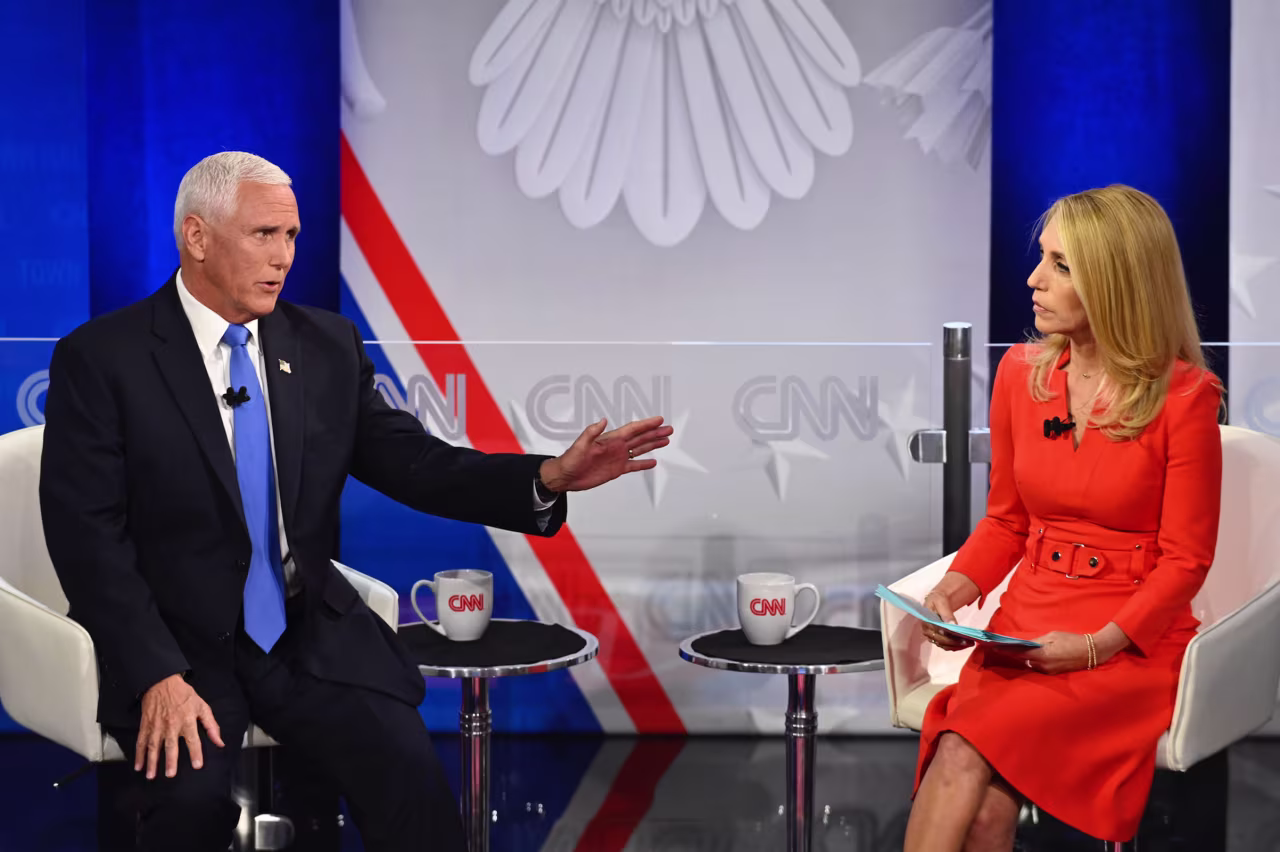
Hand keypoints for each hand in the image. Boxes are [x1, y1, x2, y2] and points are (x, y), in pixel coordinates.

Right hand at [136, 674, 223, 779]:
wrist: (162, 682)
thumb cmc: (184, 695)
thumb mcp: (202, 706)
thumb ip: (211, 725)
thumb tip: (220, 742)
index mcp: (187, 720)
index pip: (193, 740)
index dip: (196, 753)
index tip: (197, 765)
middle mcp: (171, 725)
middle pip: (171, 745)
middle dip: (170, 761)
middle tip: (170, 774)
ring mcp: (157, 726)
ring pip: (153, 746)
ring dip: (152, 762)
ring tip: (151, 775)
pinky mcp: (146, 725)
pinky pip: (141, 742)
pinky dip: (138, 755)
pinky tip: (138, 766)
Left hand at [538, 416, 672, 491]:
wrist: (566, 476)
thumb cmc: (570, 460)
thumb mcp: (580, 445)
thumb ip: (591, 432)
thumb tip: (602, 420)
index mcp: (610, 439)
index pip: (632, 429)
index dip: (646, 424)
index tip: (658, 420)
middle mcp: (616, 447)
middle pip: (640, 438)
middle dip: (654, 433)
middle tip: (668, 429)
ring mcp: (617, 457)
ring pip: (639, 449)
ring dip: (652, 444)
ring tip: (665, 440)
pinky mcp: (616, 469)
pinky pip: (633, 465)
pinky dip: (643, 463)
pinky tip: (653, 462)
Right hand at [919, 588, 973, 651]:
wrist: (937, 601)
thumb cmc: (938, 600)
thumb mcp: (941, 602)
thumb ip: (946, 614)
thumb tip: (952, 625)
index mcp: (925, 621)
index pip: (935, 631)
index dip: (946, 635)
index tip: (959, 637)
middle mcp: (927, 631)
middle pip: (940, 640)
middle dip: (954, 642)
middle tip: (968, 642)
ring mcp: (932, 636)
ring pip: (943, 645)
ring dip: (956, 646)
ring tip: (969, 643)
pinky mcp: (937, 638)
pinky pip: (946, 645)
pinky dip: (955, 646)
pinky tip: (964, 644)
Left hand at [1012, 632, 1089, 674]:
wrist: (1091, 652)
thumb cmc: (1072, 640)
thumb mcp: (1053, 636)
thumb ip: (1037, 641)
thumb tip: (1025, 643)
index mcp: (1043, 655)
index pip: (1020, 653)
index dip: (1008, 649)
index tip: (996, 646)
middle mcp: (1044, 666)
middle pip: (1024, 660)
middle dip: (1016, 654)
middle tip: (1005, 647)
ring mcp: (1049, 671)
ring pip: (1031, 665)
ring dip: (1025, 658)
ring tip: (1017, 650)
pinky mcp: (1053, 674)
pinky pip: (1039, 667)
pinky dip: (1034, 662)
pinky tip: (1032, 656)